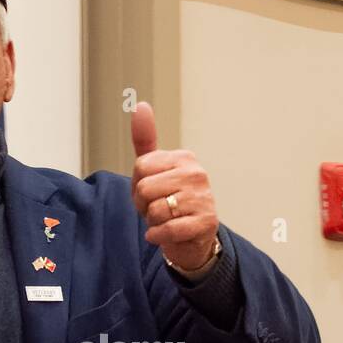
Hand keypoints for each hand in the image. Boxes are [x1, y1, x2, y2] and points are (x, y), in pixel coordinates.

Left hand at [130, 101, 218, 270]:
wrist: (191, 237)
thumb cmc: (170, 201)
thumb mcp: (155, 169)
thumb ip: (145, 140)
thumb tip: (140, 106)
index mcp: (184, 157)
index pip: (140, 167)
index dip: (137, 185)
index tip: (151, 193)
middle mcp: (196, 173)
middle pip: (144, 188)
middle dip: (143, 205)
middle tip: (157, 210)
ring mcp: (203, 198)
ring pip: (155, 210)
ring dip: (152, 222)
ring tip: (165, 220)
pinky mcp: (206, 222)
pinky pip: (168, 229)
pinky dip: (158, 236)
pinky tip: (163, 234)